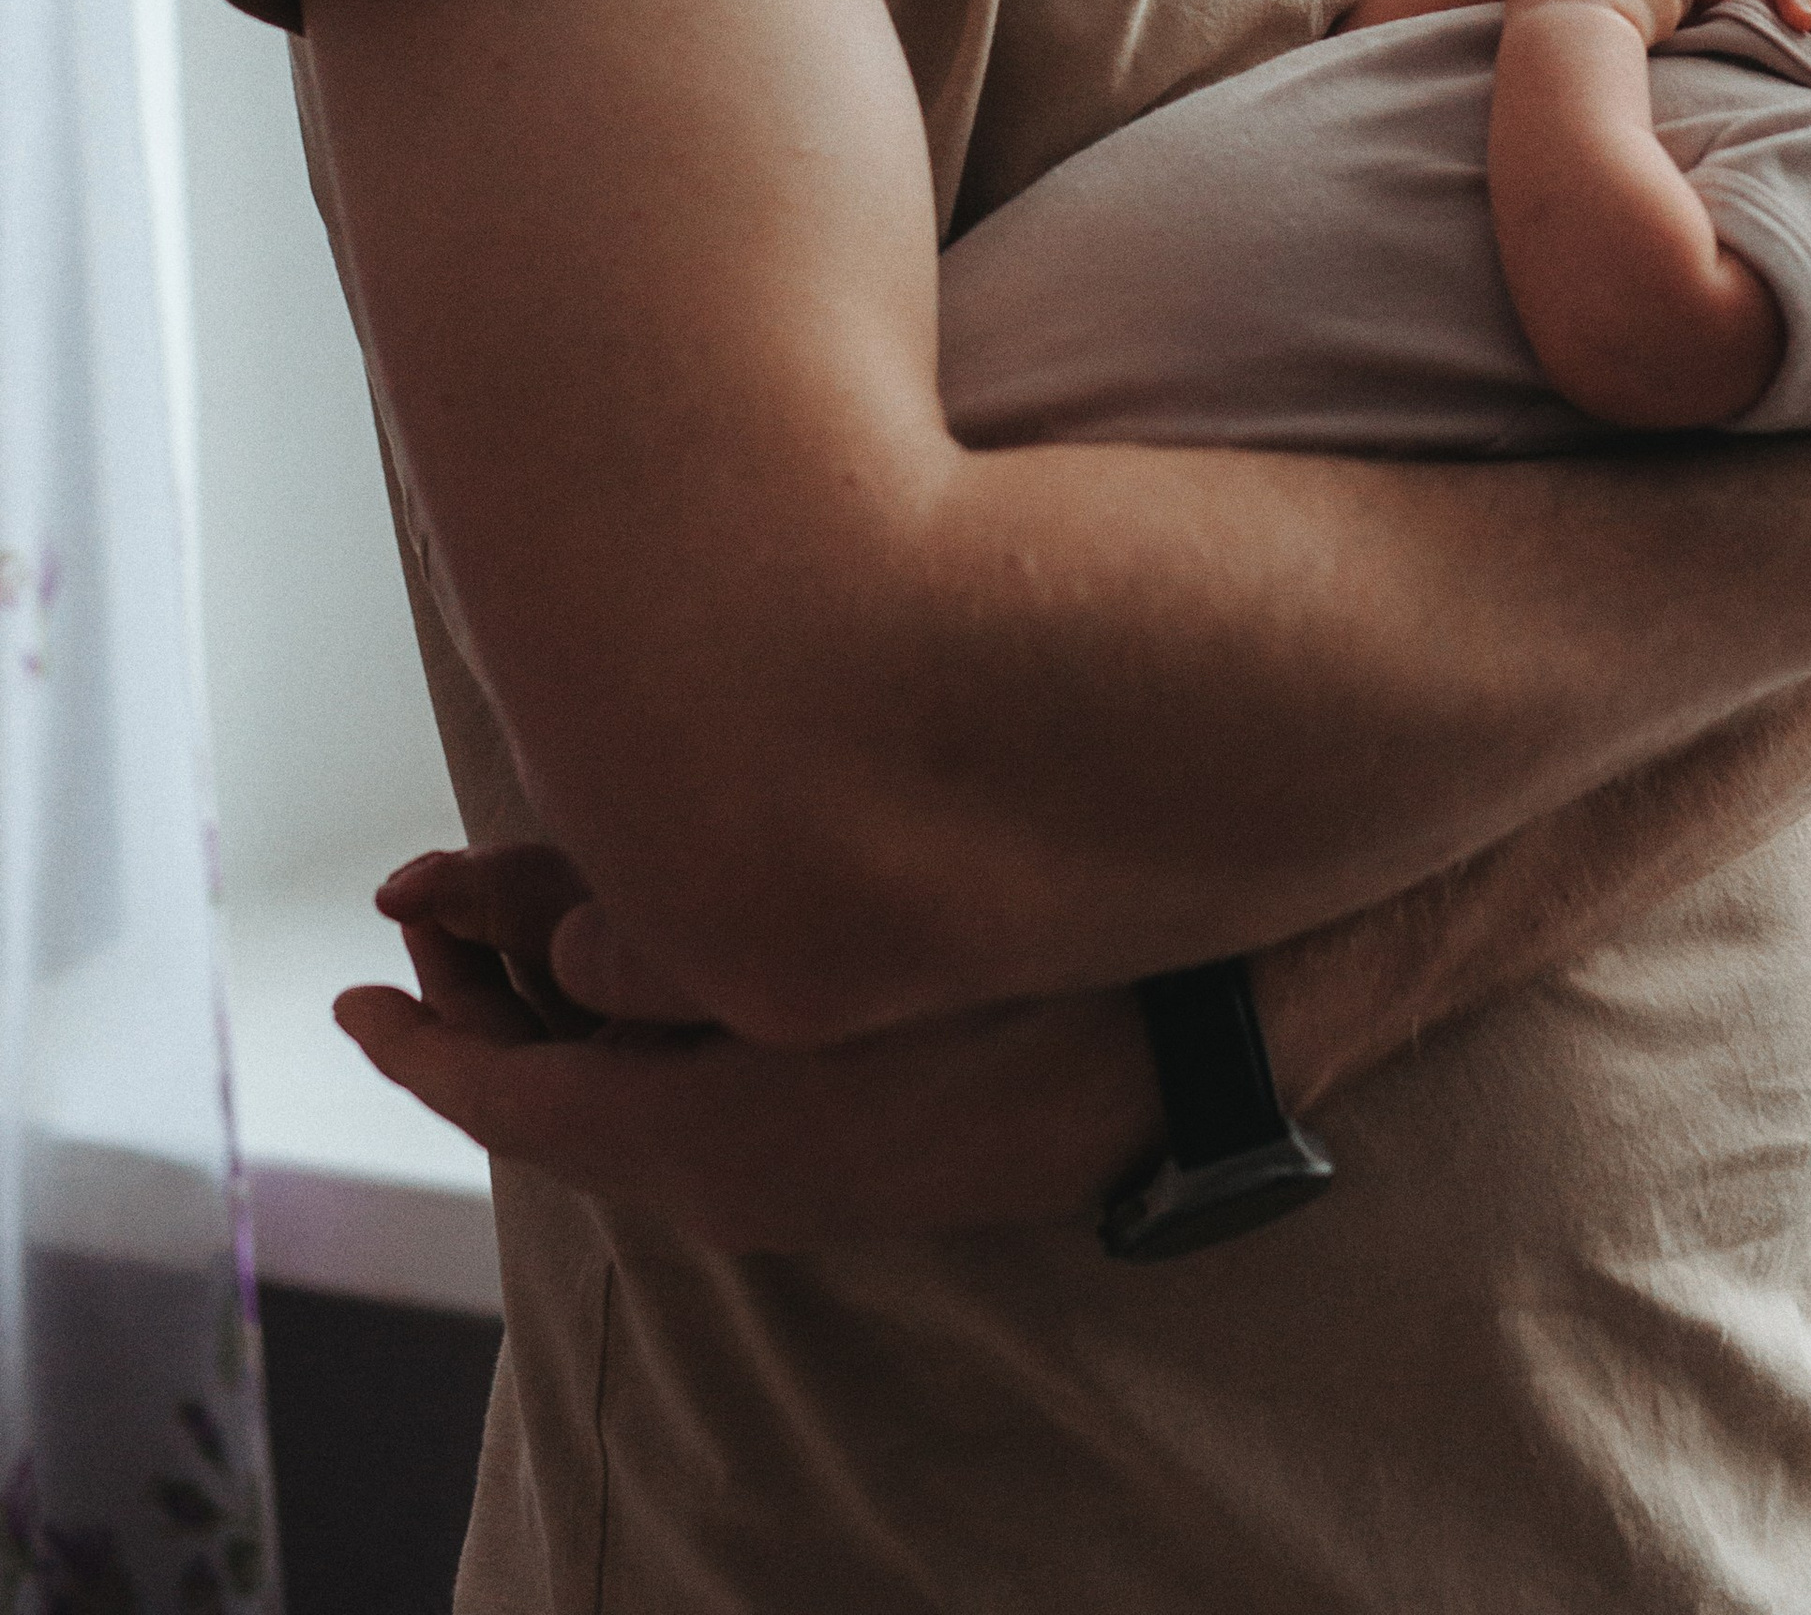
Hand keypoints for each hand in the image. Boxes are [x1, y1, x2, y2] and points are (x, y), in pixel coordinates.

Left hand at [341, 844, 1160, 1249]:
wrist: (1171, 1049)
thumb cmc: (1002, 977)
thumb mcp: (806, 954)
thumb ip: (656, 944)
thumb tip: (551, 952)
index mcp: (701, 1141)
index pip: (511, 1098)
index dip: (419, 1042)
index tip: (354, 994)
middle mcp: (724, 1182)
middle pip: (554, 1100)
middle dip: (476, 1006)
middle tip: (422, 913)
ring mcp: (787, 1179)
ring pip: (621, 1099)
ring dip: (554, 1014)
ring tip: (509, 917)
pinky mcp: (842, 1152)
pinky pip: (687, 1099)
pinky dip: (634, 1030)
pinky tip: (644, 955)